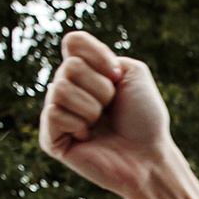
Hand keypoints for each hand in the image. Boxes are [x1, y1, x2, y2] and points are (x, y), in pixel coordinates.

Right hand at [40, 30, 174, 198]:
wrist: (148, 157)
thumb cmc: (144, 119)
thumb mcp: (133, 73)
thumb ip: (103, 55)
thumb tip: (69, 67)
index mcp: (85, 71)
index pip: (73, 41)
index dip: (98, 55)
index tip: (117, 76)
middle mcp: (68, 88)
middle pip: (70, 66)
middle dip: (101, 88)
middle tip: (111, 108)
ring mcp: (57, 113)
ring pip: (60, 88)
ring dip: (92, 107)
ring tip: (100, 124)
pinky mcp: (51, 139)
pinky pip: (54, 113)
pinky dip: (78, 123)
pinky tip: (87, 138)